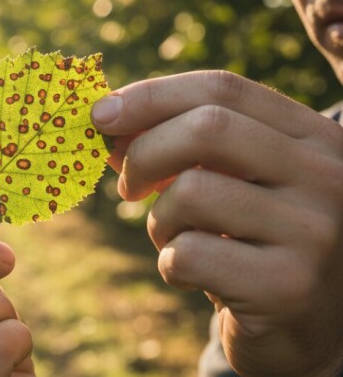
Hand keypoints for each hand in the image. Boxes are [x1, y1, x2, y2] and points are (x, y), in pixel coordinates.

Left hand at [91, 71, 342, 376]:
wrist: (306, 331)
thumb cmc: (251, 244)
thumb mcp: (226, 182)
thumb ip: (178, 144)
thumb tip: (105, 116)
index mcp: (313, 137)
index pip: (224, 88)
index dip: (151, 96)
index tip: (101, 114)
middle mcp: (327, 175)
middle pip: (207, 128)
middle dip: (144, 153)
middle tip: (128, 187)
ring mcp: (314, 231)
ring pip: (192, 192)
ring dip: (160, 220)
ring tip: (179, 240)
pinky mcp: (287, 286)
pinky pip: (190, 253)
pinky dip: (171, 263)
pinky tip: (194, 276)